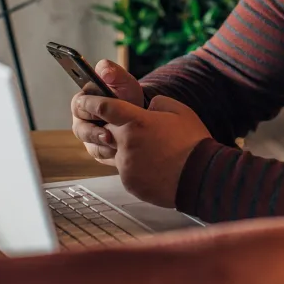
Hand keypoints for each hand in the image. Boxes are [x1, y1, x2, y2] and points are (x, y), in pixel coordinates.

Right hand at [71, 60, 142, 165]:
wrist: (141, 115)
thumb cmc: (127, 95)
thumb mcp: (123, 81)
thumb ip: (113, 72)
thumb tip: (104, 70)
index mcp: (84, 101)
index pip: (78, 105)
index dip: (87, 108)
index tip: (97, 110)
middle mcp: (83, 121)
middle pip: (81, 129)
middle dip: (94, 133)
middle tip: (108, 135)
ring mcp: (90, 137)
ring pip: (90, 145)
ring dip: (103, 146)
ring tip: (116, 146)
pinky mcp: (100, 150)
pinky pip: (101, 156)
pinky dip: (110, 155)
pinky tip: (120, 153)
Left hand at [75, 94, 211, 207]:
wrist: (201, 176)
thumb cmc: (193, 142)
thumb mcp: (179, 111)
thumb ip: (158, 103)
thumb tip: (149, 107)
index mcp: (137, 121)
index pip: (104, 107)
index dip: (90, 102)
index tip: (82, 101)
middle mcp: (126, 143)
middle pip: (105, 131)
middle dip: (110, 128)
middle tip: (126, 129)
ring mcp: (126, 165)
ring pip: (116, 153)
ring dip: (126, 150)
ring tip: (151, 151)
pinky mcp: (129, 183)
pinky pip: (126, 171)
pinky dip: (136, 168)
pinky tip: (155, 167)